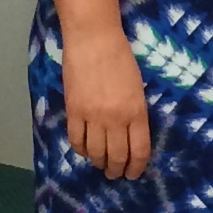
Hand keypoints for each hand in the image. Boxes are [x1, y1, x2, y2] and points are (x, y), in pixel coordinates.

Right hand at [63, 21, 150, 180]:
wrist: (93, 38)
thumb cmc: (120, 57)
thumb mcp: (138, 87)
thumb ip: (135, 113)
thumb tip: (130, 137)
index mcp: (137, 112)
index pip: (139, 151)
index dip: (137, 167)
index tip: (133, 174)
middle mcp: (116, 118)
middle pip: (116, 156)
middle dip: (116, 170)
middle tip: (115, 174)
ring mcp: (93, 116)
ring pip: (95, 152)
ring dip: (99, 163)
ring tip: (100, 165)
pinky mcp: (74, 110)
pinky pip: (76, 140)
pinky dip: (81, 150)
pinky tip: (85, 150)